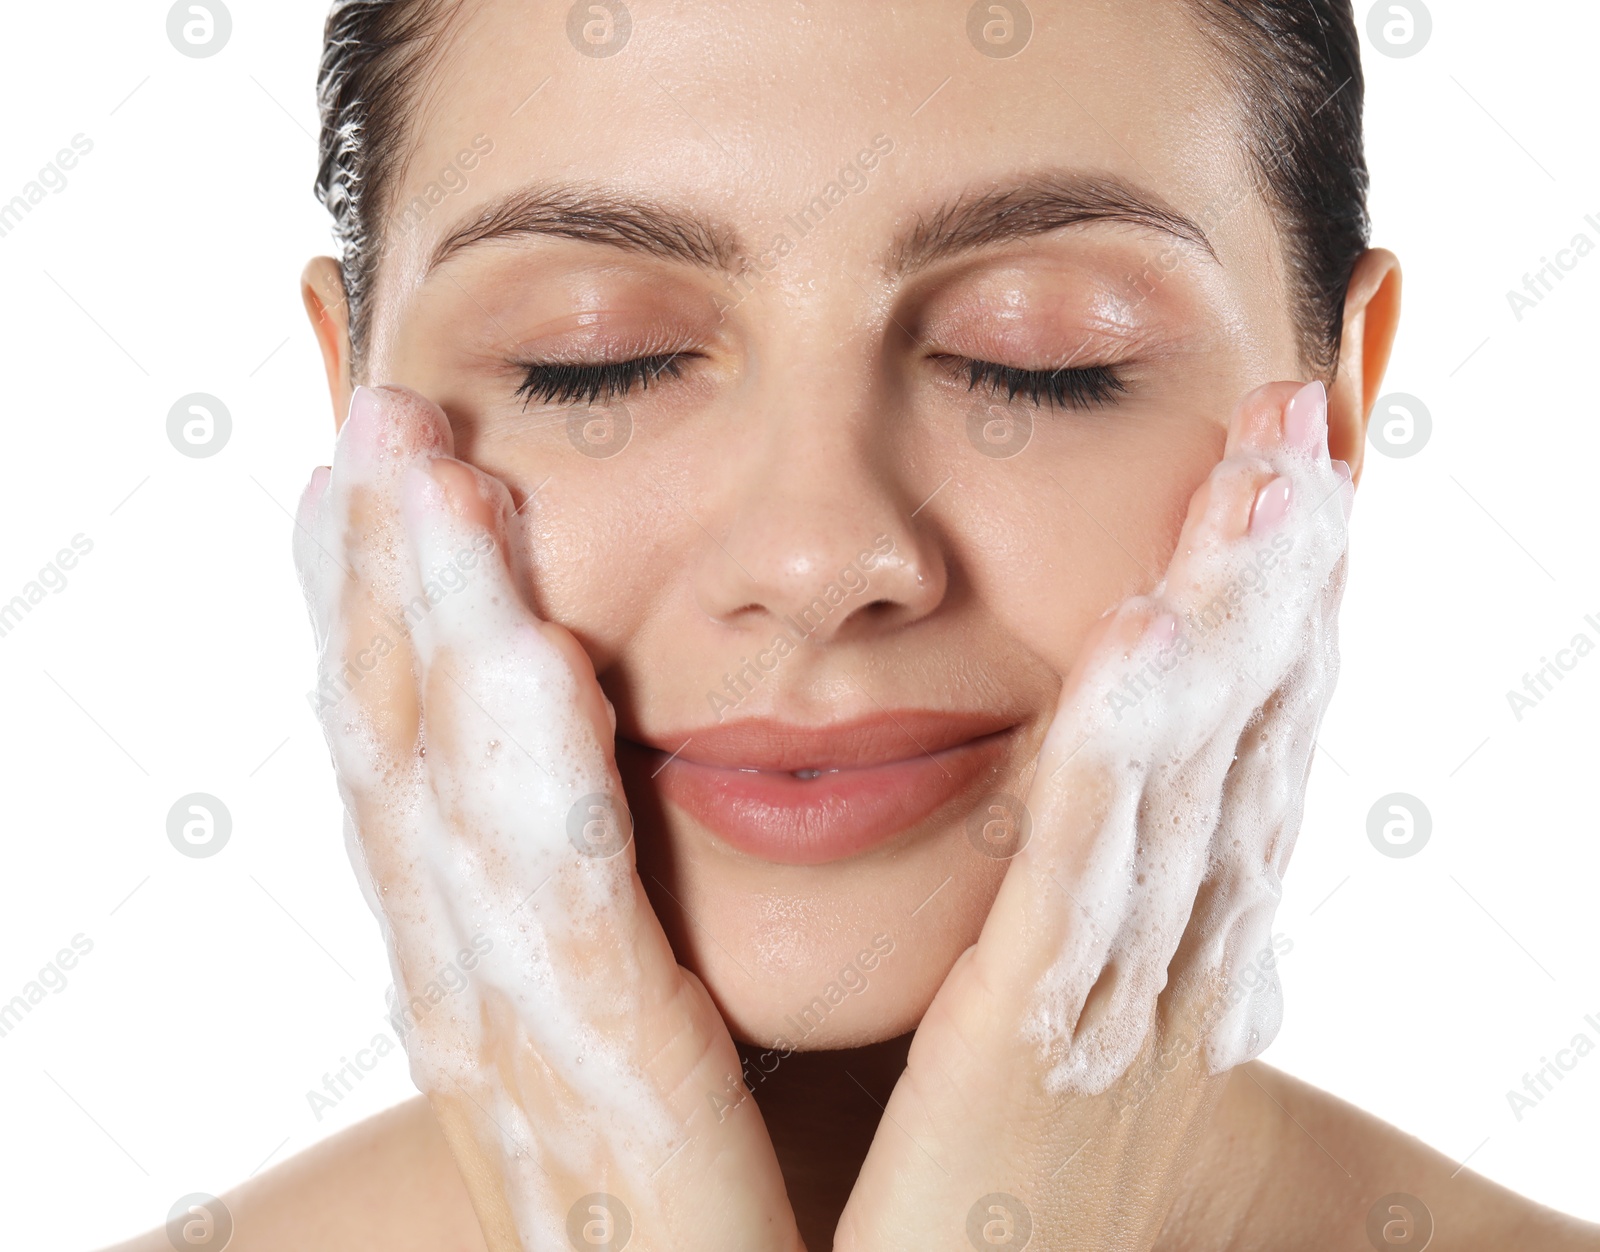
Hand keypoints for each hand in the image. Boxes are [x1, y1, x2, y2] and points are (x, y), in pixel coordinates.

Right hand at [294, 384, 803, 1251]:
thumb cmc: (729, 1199)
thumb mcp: (663, 1028)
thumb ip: (633, 903)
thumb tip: (633, 744)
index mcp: (493, 976)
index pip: (418, 763)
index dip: (384, 609)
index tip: (381, 466)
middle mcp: (476, 1002)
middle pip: (404, 758)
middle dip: (379, 580)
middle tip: (372, 416)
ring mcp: (522, 1062)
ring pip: (449, 811)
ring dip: (422, 630)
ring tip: (414, 474)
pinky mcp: (620, 1115)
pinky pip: (568, 924)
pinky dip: (533, 779)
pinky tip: (537, 647)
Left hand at [834, 380, 1351, 1250]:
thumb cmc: (990, 1173)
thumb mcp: (1049, 1007)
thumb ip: (1069, 895)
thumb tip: (1093, 799)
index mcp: (1172, 932)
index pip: (1238, 729)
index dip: (1276, 592)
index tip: (1291, 458)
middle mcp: (1173, 949)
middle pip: (1246, 723)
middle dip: (1283, 566)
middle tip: (1310, 409)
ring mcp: (1113, 990)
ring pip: (1191, 768)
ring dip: (1236, 611)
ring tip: (1271, 469)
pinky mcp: (1021, 1037)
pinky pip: (1081, 867)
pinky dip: (1126, 743)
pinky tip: (1149, 624)